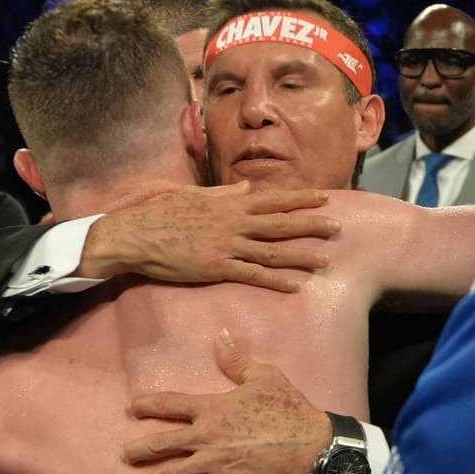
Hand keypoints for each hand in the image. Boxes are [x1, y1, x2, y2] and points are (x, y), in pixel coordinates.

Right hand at [81, 181, 340, 291]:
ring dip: (302, 255)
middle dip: (311, 225)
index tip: (324, 198)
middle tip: (338, 228)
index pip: (272, 199)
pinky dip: (276, 280)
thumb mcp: (193, 195)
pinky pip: (253, 274)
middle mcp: (233, 222)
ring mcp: (227, 245)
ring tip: (326, 259)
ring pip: (273, 250)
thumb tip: (246, 187)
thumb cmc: (160, 214)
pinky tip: (295, 285)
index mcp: (228, 203)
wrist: (136, 235)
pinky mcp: (217, 267)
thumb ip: (223, 192)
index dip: (300, 199)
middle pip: (281, 223)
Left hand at [122, 328, 332, 473]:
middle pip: (162, 443)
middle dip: (140, 450)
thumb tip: (221, 334)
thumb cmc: (288, 407)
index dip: (146, 405)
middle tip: (124, 454)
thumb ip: (236, 359)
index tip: (130, 409)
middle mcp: (206, 436)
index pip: (170, 404)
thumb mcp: (263, 375)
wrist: (312, 444)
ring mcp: (214, 464)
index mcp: (211, 408)